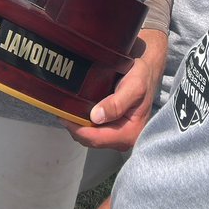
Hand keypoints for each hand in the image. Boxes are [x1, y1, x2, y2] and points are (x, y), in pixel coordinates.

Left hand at [65, 29, 166, 150]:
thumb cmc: (142, 76)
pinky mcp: (114, 127)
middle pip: (92, 140)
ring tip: (66, 110)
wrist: (148, 69)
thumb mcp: (133, 86)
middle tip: (60, 111)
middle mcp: (124, 138)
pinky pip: (95, 130)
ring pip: (91, 136)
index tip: (63, 116)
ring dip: (78, 125)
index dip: (78, 130)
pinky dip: (84, 122)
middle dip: (75, 128)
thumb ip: (117, 103)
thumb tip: (96, 117)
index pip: (97, 139)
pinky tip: (76, 110)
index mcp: (130, 133)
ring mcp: (118, 134)